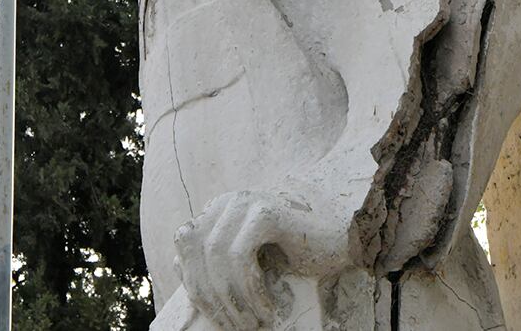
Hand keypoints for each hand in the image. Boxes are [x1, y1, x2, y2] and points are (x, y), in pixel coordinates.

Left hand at [173, 189, 350, 330]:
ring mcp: (246, 202)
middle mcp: (227, 201)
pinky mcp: (266, 212)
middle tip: (234, 326)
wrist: (343, 233)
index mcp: (218, 210)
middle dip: (212, 297)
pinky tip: (266, 308)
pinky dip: (249, 289)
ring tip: (251, 322)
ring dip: (232, 298)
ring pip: (217, 257)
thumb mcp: (249, 259)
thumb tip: (176, 265)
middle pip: (198, 254)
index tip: (215, 315)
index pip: (185, 247)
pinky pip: (240, 256)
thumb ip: (215, 259)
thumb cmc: (297, 249)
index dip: (193, 284)